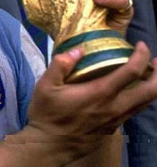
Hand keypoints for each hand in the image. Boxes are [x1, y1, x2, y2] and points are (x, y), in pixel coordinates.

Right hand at [27, 42, 156, 136]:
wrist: (49, 145)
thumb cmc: (47, 113)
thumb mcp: (46, 85)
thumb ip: (61, 64)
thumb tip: (78, 50)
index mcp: (100, 93)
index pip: (131, 72)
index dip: (141, 56)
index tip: (140, 45)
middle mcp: (114, 107)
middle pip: (150, 91)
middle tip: (156, 61)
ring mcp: (116, 120)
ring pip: (145, 103)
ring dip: (152, 87)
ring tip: (148, 74)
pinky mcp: (112, 128)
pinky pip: (134, 111)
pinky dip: (140, 99)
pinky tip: (130, 93)